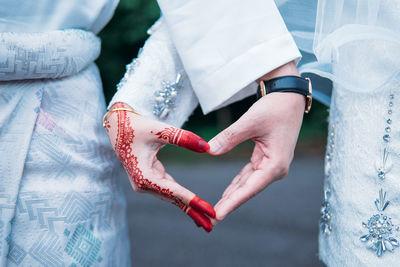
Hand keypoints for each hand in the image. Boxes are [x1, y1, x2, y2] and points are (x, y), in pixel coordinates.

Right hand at [105, 102, 215, 231]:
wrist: (117, 125)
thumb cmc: (136, 126)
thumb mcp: (160, 130)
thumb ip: (183, 138)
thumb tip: (206, 147)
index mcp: (144, 176)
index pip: (174, 191)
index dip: (193, 201)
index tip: (210, 211)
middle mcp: (143, 184)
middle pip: (173, 199)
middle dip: (193, 212)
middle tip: (212, 227)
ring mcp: (145, 183)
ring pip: (172, 197)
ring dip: (189, 207)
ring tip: (207, 222)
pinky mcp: (149, 179)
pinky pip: (170, 190)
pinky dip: (182, 197)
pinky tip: (194, 207)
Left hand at [208, 92, 304, 222]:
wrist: (288, 98)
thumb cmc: (274, 108)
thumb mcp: (250, 121)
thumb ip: (229, 137)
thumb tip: (209, 150)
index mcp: (275, 164)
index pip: (249, 189)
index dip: (232, 203)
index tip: (217, 216)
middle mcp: (275, 169)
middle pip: (247, 191)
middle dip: (229, 204)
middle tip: (210, 220)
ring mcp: (271, 166)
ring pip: (247, 185)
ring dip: (232, 196)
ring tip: (215, 210)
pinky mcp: (266, 160)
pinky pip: (248, 176)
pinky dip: (237, 184)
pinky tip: (227, 194)